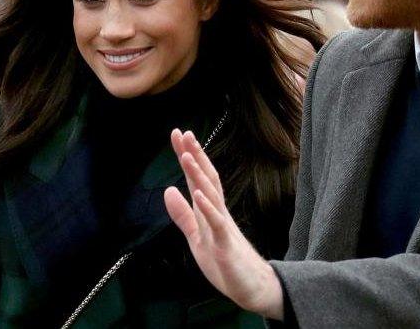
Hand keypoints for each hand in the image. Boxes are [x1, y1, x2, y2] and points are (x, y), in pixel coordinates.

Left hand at [164, 129, 283, 319]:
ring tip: (188, 156)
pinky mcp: (226, 244)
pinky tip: (198, 194)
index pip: (198, 178)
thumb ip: (183, 214)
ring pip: (211, 195)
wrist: (252, 286)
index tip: (178, 135)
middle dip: (195, 156)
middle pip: (207, 178)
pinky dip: (208, 207)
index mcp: (210, 210)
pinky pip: (217, 222)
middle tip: (184, 133)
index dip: (188, 156)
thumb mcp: (196, 236)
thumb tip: (168, 190)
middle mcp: (218, 212)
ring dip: (199, 175)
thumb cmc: (225, 260)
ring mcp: (223, 226)